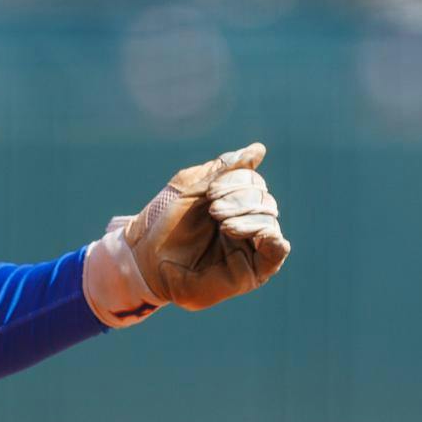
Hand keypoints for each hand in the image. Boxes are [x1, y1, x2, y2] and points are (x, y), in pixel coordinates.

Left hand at [83, 143, 290, 324]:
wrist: (144, 258)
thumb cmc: (165, 223)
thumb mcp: (193, 188)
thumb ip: (225, 169)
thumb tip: (259, 149)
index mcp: (233, 202)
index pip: (254, 182)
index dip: (237, 180)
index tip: (209, 192)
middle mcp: (246, 223)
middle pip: (265, 200)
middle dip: (240, 198)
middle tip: (212, 210)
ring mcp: (250, 248)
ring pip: (270, 221)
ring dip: (247, 215)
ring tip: (221, 222)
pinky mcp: (253, 272)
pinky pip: (277, 252)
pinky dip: (270, 237)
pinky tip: (246, 231)